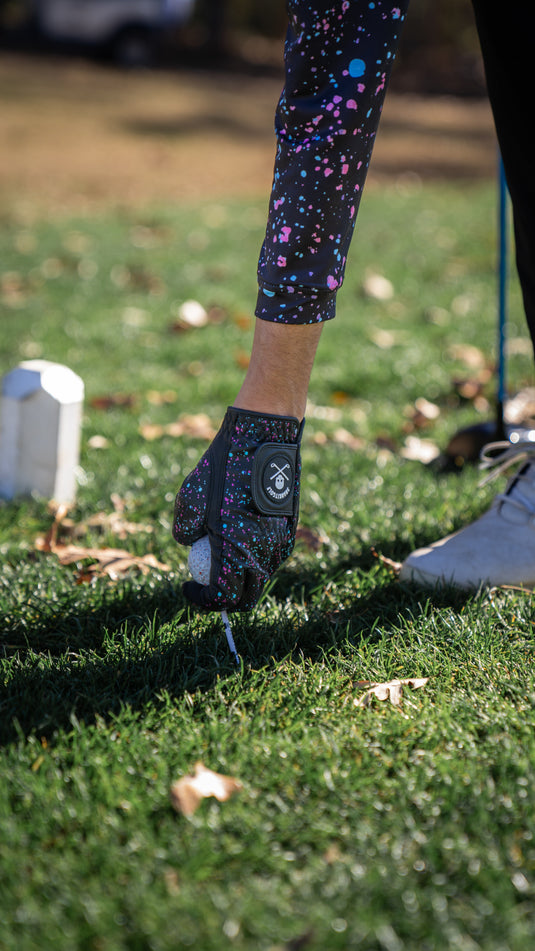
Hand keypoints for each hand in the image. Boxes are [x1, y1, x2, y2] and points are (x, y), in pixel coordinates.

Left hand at [173, 406, 303, 610]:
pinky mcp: (290, 530)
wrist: (263, 438)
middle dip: (224, 598)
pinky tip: (239, 541)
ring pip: (261, 576)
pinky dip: (255, 558)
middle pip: (246, 596)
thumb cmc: (222, 466)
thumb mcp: (189, 500)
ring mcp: (281, 543)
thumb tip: (190, 545)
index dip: (202, 600)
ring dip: (241, 577)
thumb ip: (185, 532)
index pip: (222, 597)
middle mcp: (263, 553)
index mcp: (236, 551)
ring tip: (221, 558)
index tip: (188, 589)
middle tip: (206, 585)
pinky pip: (271, 557)